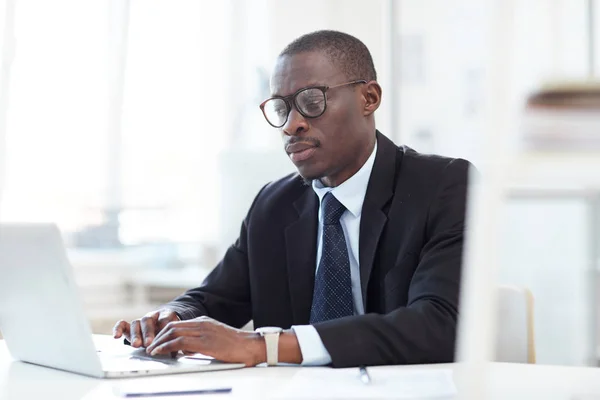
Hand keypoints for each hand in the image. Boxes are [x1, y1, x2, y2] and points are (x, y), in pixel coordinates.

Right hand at [112, 309, 180, 347]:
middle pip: (147, 321)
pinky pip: (122, 325)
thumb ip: (173, 340)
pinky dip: (118, 329)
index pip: (164, 318)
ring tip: (136, 345)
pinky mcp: (129, 326)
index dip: (164, 327)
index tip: (165, 337)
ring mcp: (140, 321)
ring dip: (136, 334)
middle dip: (148, 332)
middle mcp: (151, 317)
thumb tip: (175, 353)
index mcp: (165, 315)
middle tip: (148, 343)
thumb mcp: (174, 333)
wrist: (162, 324)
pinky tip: (116, 336)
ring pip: (136, 323)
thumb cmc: (169, 331)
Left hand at [145, 316, 265, 366]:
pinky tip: (160, 352)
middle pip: (172, 327)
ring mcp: (203, 331)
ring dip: (159, 342)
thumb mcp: (215, 340)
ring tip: (152, 351)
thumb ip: (200, 342)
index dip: (164, 333)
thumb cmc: (236, 347)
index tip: (156, 342)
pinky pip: (179, 342)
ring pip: (173, 332)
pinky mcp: (205, 342)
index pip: (178, 324)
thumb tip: (185, 350)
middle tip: (150, 347)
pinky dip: (166, 347)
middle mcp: (202, 323)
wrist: (250, 346)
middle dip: (158, 337)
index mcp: (204, 321)